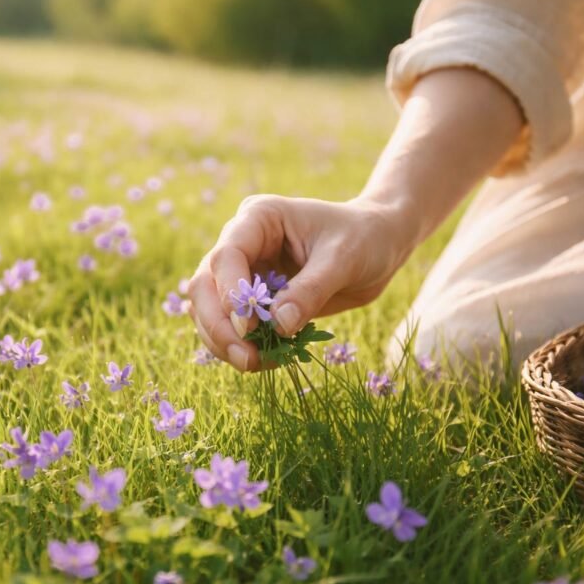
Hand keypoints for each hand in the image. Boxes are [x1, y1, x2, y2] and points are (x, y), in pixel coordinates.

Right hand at [188, 194, 415, 371]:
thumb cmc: (363, 238)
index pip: (226, 256)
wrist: (378, 245)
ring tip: (255, 364)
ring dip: (224, 342)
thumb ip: (310, 291)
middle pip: (205, 286)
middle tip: (245, 359)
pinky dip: (242, 346)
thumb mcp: (343, 259)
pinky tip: (267, 360)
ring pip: (209, 310)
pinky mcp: (253, 300)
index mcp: (258, 219)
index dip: (230, 294)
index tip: (249, 328)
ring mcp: (244, 272)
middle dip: (218, 325)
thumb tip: (279, 326)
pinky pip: (233, 326)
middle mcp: (242, 243)